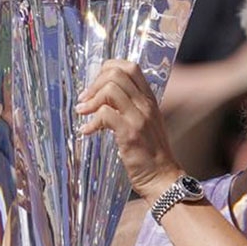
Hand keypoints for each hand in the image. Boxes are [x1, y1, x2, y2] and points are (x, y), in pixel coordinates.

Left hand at [76, 60, 181, 202]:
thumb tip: (104, 98)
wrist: (163, 178)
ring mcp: (139, 118)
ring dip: (91, 100)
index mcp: (149, 99)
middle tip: (85, 100)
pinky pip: (105, 114)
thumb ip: (131, 108)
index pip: (130, 67)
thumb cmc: (151, 154)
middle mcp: (146, 104)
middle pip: (117, 74)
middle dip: (95, 84)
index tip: (96, 86)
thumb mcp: (146, 123)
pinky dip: (91, 122)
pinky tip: (87, 132)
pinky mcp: (130, 134)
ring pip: (110, 89)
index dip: (108, 69)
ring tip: (83, 114)